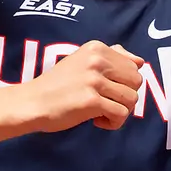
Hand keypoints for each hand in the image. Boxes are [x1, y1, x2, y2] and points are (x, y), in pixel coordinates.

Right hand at [24, 41, 143, 132]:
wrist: (31, 103)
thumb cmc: (56, 86)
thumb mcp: (81, 61)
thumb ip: (110, 57)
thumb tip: (139, 61)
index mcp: (96, 48)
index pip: (133, 65)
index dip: (124, 82)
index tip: (106, 89)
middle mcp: (97, 60)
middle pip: (136, 81)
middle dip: (125, 96)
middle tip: (106, 103)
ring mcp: (94, 80)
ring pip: (132, 98)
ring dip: (120, 111)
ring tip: (101, 112)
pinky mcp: (91, 100)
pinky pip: (120, 114)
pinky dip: (113, 122)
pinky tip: (96, 120)